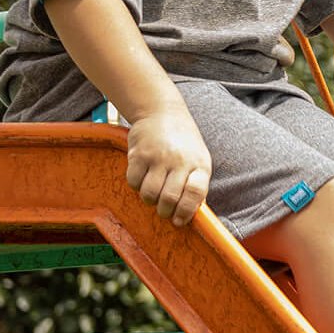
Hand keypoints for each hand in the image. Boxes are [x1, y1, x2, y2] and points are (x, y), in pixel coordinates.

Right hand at [124, 107, 212, 226]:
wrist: (162, 112)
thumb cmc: (183, 142)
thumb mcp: (198, 159)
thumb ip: (196, 184)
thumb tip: (188, 215)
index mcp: (200, 164)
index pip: (196, 193)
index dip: (187, 211)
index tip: (179, 221)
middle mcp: (180, 160)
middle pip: (170, 198)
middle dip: (165, 212)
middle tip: (163, 211)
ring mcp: (159, 157)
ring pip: (150, 194)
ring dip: (149, 200)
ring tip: (153, 193)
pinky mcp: (139, 154)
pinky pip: (134, 182)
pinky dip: (136, 186)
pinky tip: (142, 178)